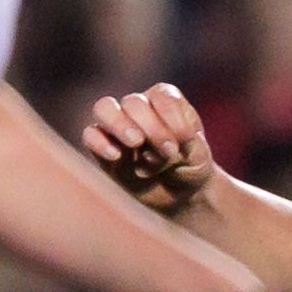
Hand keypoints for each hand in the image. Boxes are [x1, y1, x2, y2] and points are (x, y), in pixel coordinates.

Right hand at [80, 85, 217, 216]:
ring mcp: (117, 126)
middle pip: (134, 102)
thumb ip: (192, 145)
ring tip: (136, 142)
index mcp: (166, 100)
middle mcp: (139, 107)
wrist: (178, 195)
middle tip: (168, 152)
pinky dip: (99, 142)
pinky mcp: (102, 148)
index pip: (162, 97)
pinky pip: (90, 135)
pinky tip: (116, 156)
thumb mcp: (200, 157)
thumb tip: (172, 141)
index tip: (184, 142)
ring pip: (104, 108)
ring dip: (119, 124)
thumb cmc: (190, 168)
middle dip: (152, 127)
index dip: (172, 118)